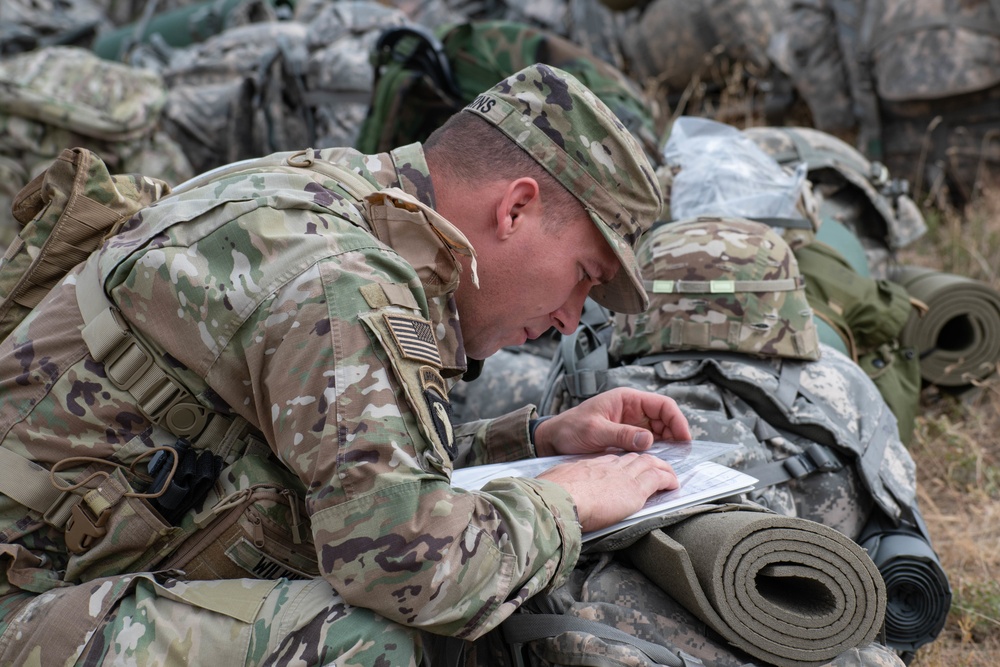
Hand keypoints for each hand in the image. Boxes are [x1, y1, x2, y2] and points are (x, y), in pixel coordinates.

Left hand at [533, 387, 690, 457]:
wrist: (553, 440)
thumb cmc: (570, 429)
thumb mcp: (594, 431)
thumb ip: (620, 434)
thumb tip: (648, 439)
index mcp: (627, 399)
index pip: (662, 405)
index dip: (677, 420)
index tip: (684, 439)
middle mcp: (632, 410)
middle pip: (665, 420)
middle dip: (675, 435)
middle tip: (680, 456)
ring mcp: (631, 424)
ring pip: (660, 433)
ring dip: (667, 446)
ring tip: (671, 462)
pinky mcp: (627, 438)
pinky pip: (648, 444)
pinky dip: (656, 453)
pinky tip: (657, 464)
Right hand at [537, 451, 678, 531]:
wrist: (560, 498)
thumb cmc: (552, 494)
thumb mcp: (556, 482)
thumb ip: (563, 484)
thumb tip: (554, 491)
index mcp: (591, 465)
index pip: (613, 460)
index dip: (623, 463)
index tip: (626, 469)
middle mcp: (610, 466)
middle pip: (634, 458)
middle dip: (646, 461)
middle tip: (655, 467)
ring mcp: (624, 476)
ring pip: (650, 464)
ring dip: (662, 469)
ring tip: (669, 475)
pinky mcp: (635, 489)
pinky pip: (659, 479)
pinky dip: (668, 480)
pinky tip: (673, 484)